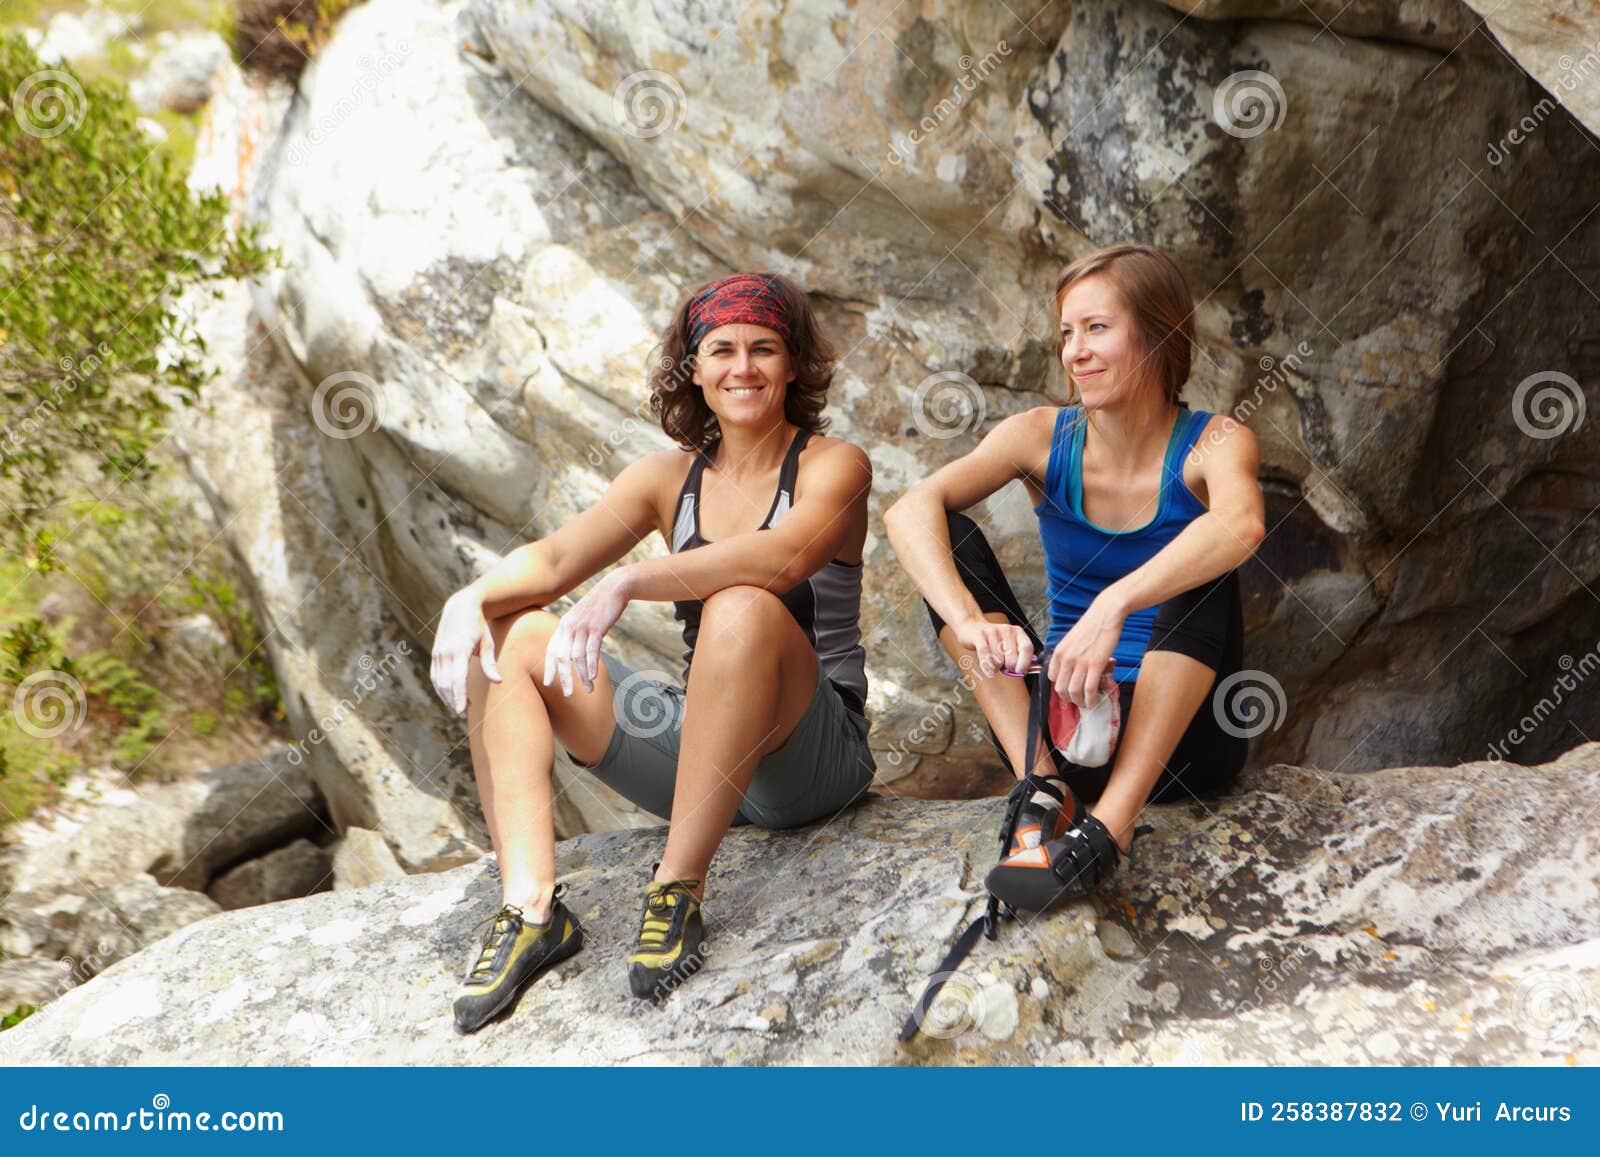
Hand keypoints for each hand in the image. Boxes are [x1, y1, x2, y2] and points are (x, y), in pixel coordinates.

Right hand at [430, 587, 500, 716]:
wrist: (461, 607)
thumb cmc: (479, 626)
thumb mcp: (488, 642)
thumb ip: (490, 663)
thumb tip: (498, 681)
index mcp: (459, 650)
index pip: (457, 679)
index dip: (459, 697)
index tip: (462, 711)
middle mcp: (445, 653)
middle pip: (446, 684)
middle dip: (454, 701)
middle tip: (464, 713)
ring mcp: (438, 653)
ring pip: (438, 682)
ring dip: (447, 697)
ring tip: (460, 707)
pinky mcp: (435, 654)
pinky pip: (435, 676)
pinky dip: (441, 688)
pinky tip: (450, 696)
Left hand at [543, 571, 630, 695]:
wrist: (614, 588)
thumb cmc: (600, 606)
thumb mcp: (582, 618)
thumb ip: (575, 633)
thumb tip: (573, 652)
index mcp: (564, 625)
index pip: (551, 650)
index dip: (550, 668)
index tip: (548, 684)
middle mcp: (569, 626)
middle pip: (562, 657)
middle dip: (564, 678)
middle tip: (568, 695)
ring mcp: (583, 626)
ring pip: (577, 657)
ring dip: (581, 676)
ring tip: (588, 690)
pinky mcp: (597, 627)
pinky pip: (591, 649)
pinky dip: (591, 664)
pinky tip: (593, 677)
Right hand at [951, 617, 1035, 678]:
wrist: (971, 626)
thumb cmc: (993, 640)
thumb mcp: (1009, 644)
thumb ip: (1019, 655)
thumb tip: (1024, 670)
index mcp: (1018, 632)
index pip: (1027, 647)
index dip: (1025, 662)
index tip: (1020, 671)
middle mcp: (1007, 630)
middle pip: (1012, 657)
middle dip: (1008, 667)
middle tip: (1004, 666)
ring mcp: (993, 632)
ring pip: (998, 659)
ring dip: (996, 666)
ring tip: (993, 662)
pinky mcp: (980, 636)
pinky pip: (985, 655)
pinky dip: (987, 666)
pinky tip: (989, 671)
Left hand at [1047, 595, 1125, 707]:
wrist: (1105, 614)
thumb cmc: (1091, 626)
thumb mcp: (1072, 640)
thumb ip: (1069, 655)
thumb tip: (1073, 672)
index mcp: (1059, 652)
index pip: (1052, 678)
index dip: (1061, 688)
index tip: (1069, 691)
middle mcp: (1066, 658)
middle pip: (1061, 688)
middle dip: (1069, 699)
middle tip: (1078, 701)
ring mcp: (1080, 662)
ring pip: (1074, 691)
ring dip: (1080, 702)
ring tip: (1086, 703)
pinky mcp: (1096, 664)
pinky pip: (1089, 689)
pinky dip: (1091, 699)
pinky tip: (1094, 701)